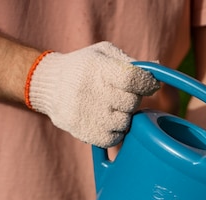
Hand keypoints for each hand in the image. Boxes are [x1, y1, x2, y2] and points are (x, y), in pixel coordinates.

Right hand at [27, 42, 158, 146]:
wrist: (49, 85)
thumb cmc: (84, 67)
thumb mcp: (103, 54)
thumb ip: (130, 62)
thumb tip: (157, 71)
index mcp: (98, 68)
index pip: (133, 79)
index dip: (146, 83)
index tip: (149, 85)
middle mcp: (92, 91)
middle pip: (132, 103)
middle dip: (132, 99)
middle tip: (121, 95)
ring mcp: (87, 114)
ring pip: (125, 123)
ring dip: (123, 116)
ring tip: (111, 108)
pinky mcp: (84, 132)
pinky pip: (114, 139)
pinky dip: (115, 132)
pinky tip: (106, 121)